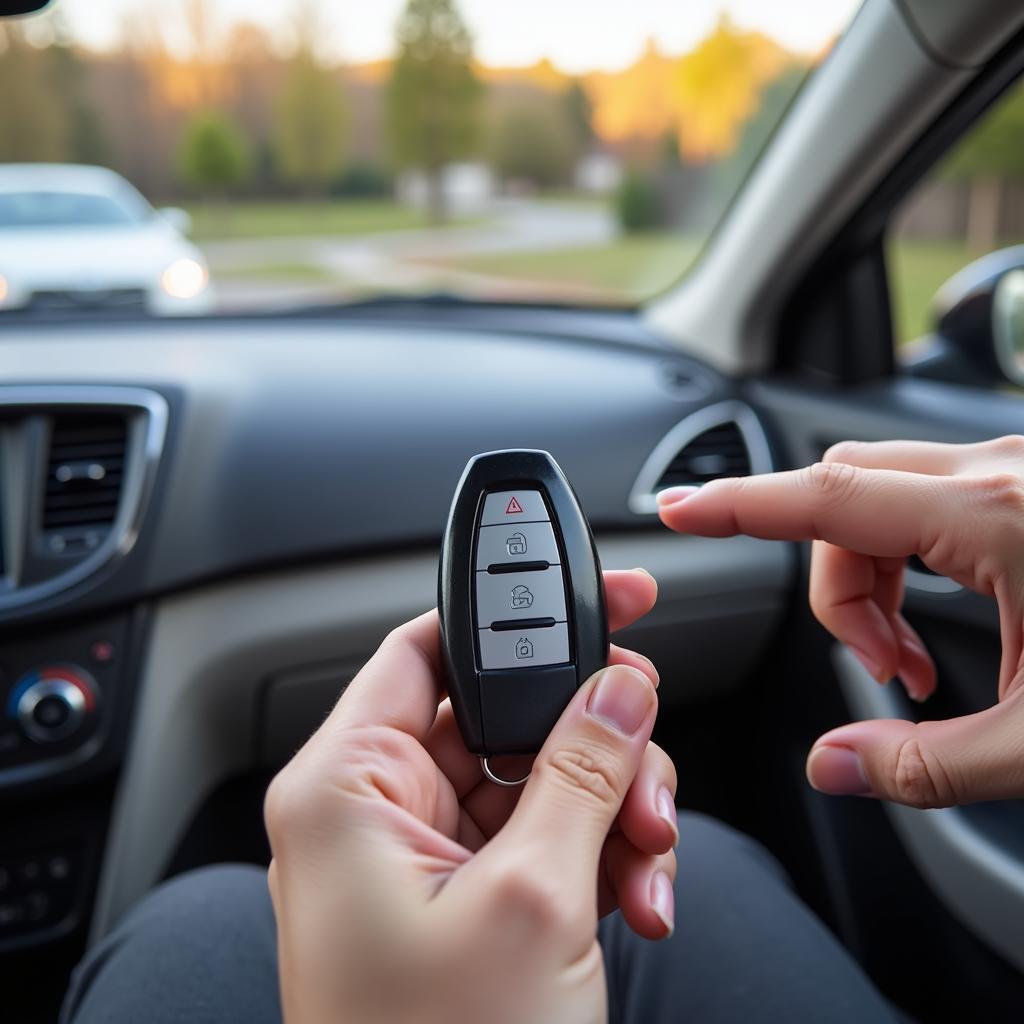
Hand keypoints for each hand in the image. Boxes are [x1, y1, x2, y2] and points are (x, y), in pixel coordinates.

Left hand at [264, 569, 674, 1023]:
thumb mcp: (532, 901)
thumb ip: (582, 773)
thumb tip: (619, 689)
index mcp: (347, 788)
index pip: (431, 648)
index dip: (518, 615)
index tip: (602, 599)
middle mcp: (375, 814)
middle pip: (504, 715)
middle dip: (591, 738)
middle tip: (645, 756)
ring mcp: (424, 863)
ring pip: (539, 777)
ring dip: (611, 806)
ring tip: (647, 859)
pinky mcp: (464, 903)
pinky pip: (543, 838)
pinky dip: (600, 856)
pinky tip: (637, 897)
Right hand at [658, 437, 1023, 808]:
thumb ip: (928, 764)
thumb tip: (832, 765)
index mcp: (997, 515)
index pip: (826, 496)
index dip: (737, 506)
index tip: (678, 512)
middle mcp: (999, 471)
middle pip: (842, 497)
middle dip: (828, 584)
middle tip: (873, 665)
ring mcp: (1012, 469)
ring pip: (877, 495)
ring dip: (865, 579)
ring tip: (906, 662)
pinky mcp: (1021, 483)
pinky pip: (922, 499)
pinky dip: (902, 563)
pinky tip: (930, 625)